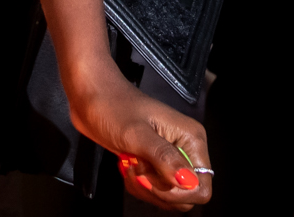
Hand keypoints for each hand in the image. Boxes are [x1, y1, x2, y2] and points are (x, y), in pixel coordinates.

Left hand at [65, 62, 211, 207]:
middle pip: (185, 195)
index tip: (152, 179)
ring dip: (145, 189)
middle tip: (138, 169)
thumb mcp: (136, 134)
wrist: (92, 97)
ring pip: (168, 196)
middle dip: (158, 191)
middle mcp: (185, 150)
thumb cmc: (112, 106)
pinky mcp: (155, 164)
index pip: (201, 186)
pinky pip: (155, 190)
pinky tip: (128, 168)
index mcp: (190, 139)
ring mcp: (170, 158)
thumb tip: (188, 181)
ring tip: (131, 166)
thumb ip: (164, 158)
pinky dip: (139, 187)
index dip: (178, 192)